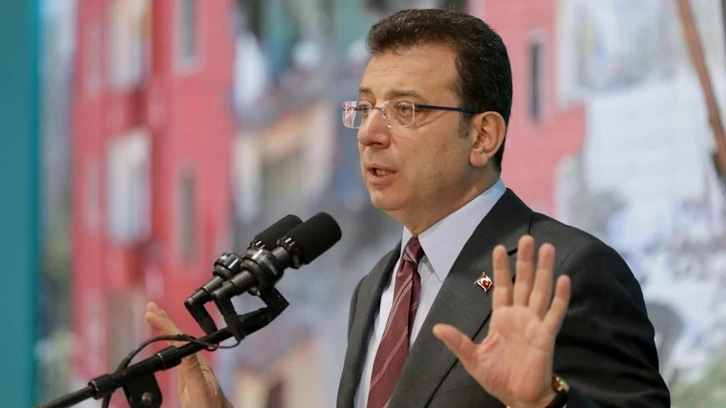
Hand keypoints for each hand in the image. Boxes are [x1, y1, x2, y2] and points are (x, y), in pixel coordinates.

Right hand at [145, 302, 231, 407]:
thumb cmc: (211, 406)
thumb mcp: (199, 388)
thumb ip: (191, 369)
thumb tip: (182, 349)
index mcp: (196, 361)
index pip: (178, 338)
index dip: (164, 323)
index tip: (151, 313)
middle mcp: (194, 361)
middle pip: (177, 336)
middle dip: (164, 319)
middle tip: (150, 306)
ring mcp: (190, 367)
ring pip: (175, 343)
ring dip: (165, 328)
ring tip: (155, 315)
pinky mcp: (186, 376)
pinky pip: (174, 355)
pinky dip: (166, 344)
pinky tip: (164, 341)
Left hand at [433, 236, 570, 407]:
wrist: (518, 397)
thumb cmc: (497, 377)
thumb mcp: (473, 358)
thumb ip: (457, 341)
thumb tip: (436, 328)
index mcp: (502, 318)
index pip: (502, 286)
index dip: (501, 268)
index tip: (499, 247)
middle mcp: (520, 316)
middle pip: (523, 282)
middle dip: (525, 260)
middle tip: (527, 237)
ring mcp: (535, 323)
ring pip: (540, 291)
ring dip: (544, 270)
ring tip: (547, 248)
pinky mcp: (546, 335)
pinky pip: (555, 313)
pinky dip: (560, 297)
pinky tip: (564, 279)